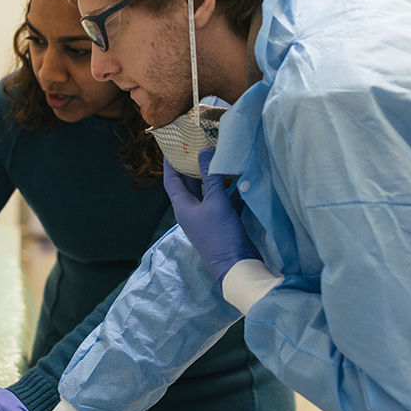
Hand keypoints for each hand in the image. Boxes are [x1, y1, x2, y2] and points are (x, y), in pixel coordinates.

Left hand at [163, 147, 259, 283]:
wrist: (237, 266)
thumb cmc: (221, 235)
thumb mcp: (216, 203)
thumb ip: (211, 177)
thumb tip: (203, 151)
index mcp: (183, 207)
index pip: (171, 180)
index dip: (169, 163)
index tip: (170, 146)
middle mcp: (192, 211)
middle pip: (189, 183)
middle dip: (193, 165)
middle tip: (199, 144)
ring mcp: (207, 217)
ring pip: (208, 191)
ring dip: (213, 175)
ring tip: (220, 155)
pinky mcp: (222, 222)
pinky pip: (223, 200)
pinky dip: (230, 189)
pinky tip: (240, 177)